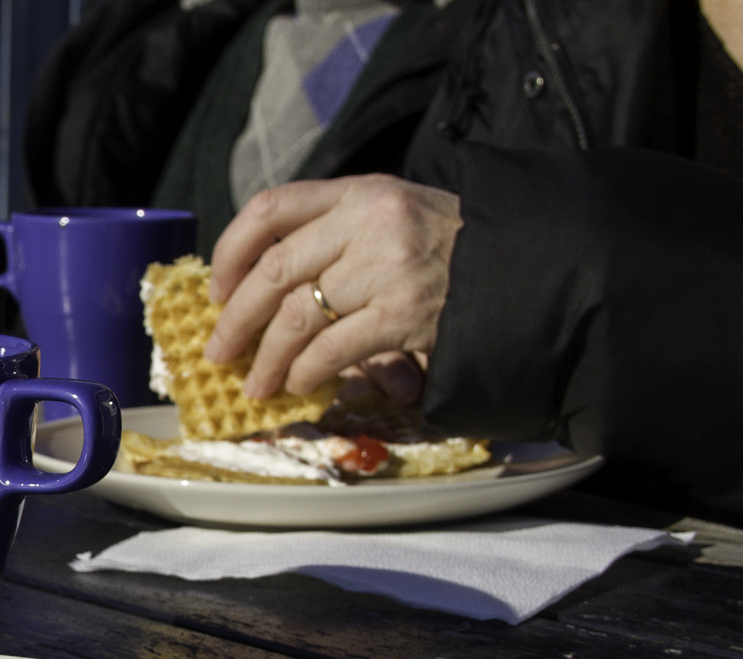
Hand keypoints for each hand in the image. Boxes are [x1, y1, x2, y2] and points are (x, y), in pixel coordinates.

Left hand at [202, 174, 460, 402]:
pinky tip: (298, 383)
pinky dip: (305, 371)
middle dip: (236, 318)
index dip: (232, 251)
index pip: (271, 208)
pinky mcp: (404, 312)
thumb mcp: (394, 215)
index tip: (216, 288)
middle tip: (218, 350)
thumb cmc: (452, 248)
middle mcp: (369, 221)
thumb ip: (335, 235)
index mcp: (359, 191)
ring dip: (266, 357)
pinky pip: (332, 348)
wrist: (526, 266)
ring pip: (296, 316)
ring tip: (255, 383)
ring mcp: (387, 267)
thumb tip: (259, 291)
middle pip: (273, 271)